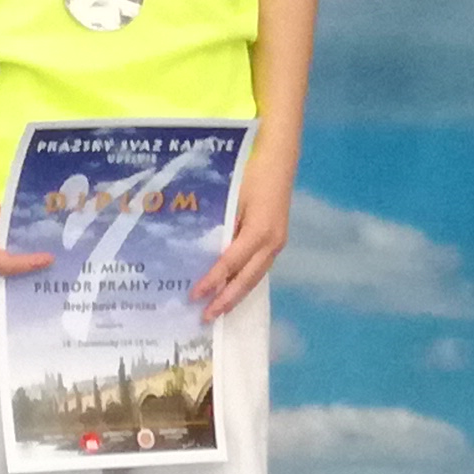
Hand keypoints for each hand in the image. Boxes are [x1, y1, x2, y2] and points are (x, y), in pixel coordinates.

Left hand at [194, 160, 291, 318]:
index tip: (194, 296)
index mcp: (259, 232)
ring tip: (218, 309)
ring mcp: (277, 242)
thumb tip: (199, 251)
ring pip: (255, 276)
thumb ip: (220, 224)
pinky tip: (233, 287)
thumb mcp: (231, 196)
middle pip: (247, 279)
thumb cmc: (250, 171)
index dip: (213, 281)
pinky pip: (259, 266)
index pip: (231, 264)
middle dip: (226, 300)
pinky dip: (245, 280)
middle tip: (206, 317)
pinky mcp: (277, 239)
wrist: (278, 156)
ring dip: (237, 294)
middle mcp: (272, 243)